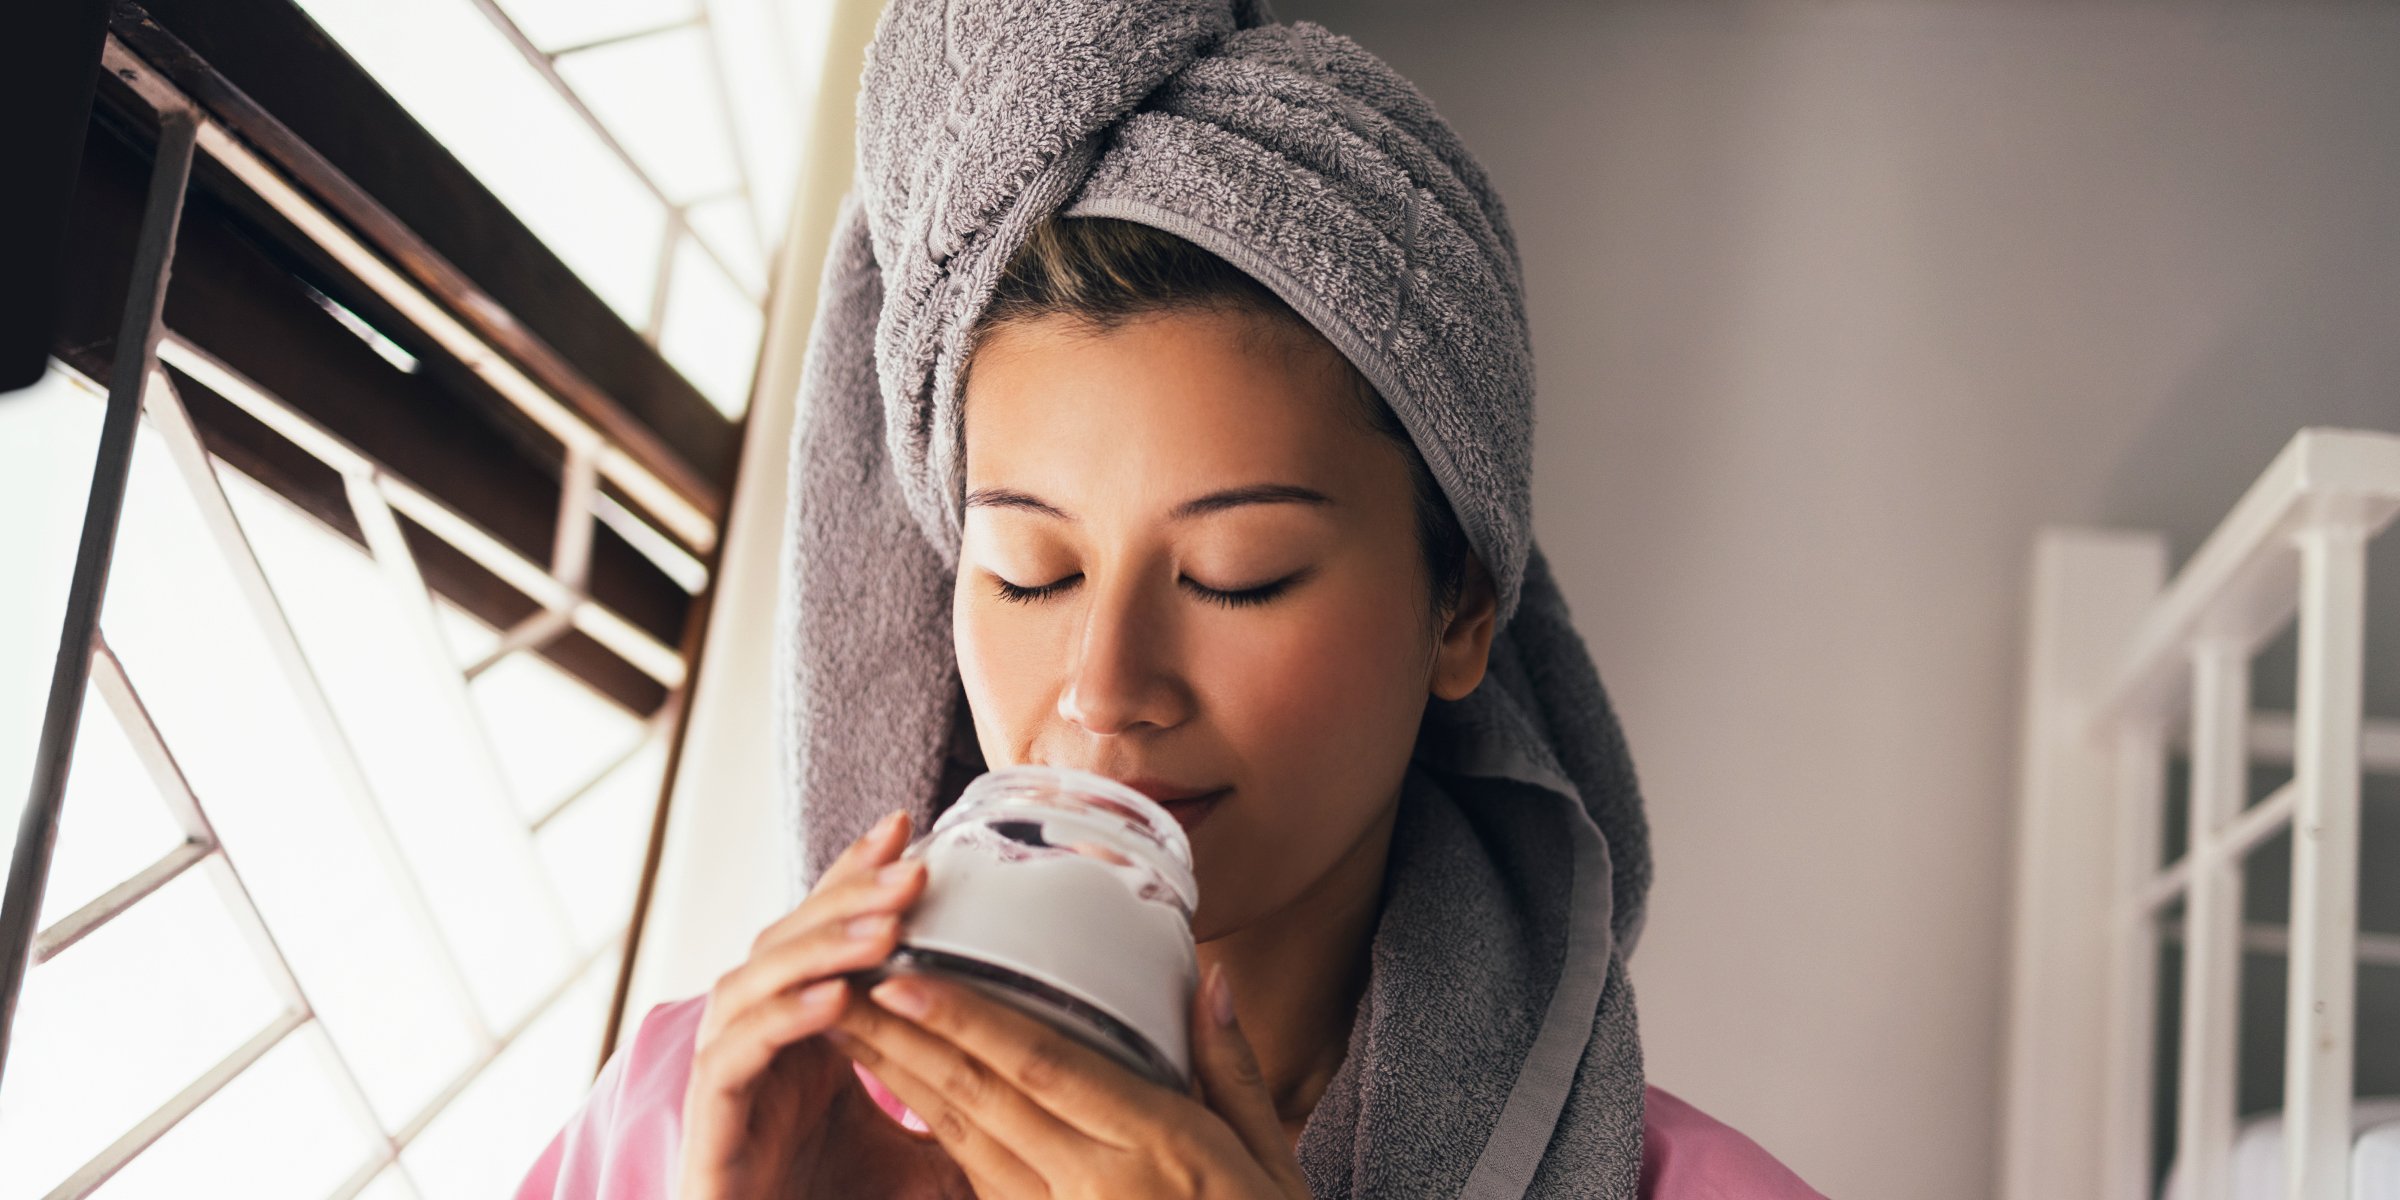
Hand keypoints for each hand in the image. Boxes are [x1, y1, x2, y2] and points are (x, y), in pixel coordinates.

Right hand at [677, 811, 970, 1198]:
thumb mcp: (923, 1154)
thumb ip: (956, 1105)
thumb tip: (1037, 1064)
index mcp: (804, 1031)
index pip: (824, 933)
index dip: (857, 879)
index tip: (908, 829)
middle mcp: (757, 1037)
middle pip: (789, 940)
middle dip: (848, 899)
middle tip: (914, 868)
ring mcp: (726, 1073)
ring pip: (753, 982)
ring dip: (818, 951)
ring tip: (886, 932)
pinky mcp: (708, 1121)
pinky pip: (734, 1055)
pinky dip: (780, 1021)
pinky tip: (833, 1002)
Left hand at [823, 962, 1313, 1198]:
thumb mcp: (1272, 1160)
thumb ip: (1232, 1068)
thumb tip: (1210, 977)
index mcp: (1157, 1146)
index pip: (1043, 1068)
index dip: (967, 1022)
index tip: (906, 978)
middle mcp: (1098, 1188)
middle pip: (983, 1102)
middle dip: (905, 1042)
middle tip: (842, 986)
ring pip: (968, 1147)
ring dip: (904, 1086)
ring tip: (852, 1031)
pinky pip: (984, 1192)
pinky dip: (942, 1143)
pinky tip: (906, 1103)